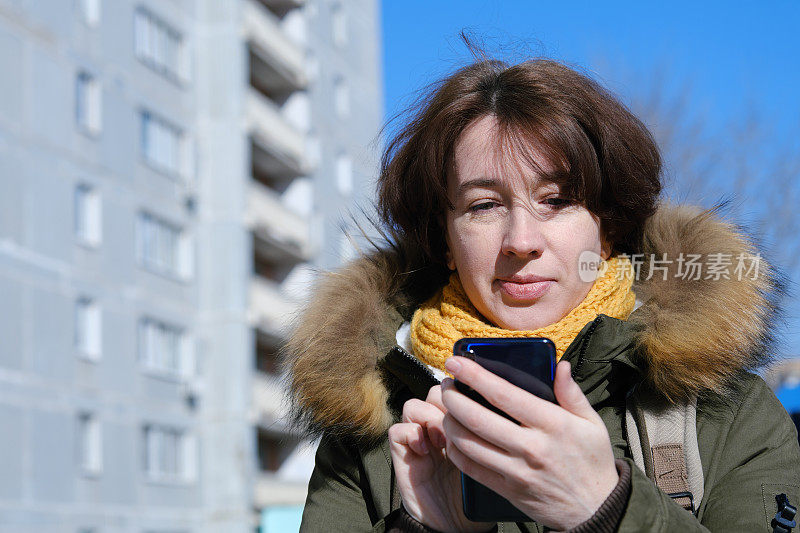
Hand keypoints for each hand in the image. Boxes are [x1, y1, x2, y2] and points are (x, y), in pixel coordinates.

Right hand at [388, 385, 493, 532]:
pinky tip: (426, 451)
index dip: (463, 393)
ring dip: (428, 417)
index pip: (457, 392)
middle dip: (446, 402)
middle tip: (459, 423)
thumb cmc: (476, 499)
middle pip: (435, 392)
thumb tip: (502, 412)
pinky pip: (397, 430)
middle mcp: (437, 431)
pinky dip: (410, 434)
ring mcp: (418, 443)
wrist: (455, 529)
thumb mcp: (491, 461)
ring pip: (413, 405)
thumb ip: (491, 437)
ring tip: (442, 439)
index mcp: (460, 427)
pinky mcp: (402, 457)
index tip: (476, 407)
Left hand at [440, 357, 618, 530]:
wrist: (597, 509)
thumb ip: (572, 393)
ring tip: (446, 407)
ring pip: (468, 443)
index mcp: (552, 424)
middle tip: (445, 383)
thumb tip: (560, 365)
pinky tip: (452, 436)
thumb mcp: (592, 423)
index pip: (503, 393)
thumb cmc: (592, 461)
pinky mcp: (508, 490)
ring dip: (449, 422)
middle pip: (477, 417)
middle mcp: (531, 447)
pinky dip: (455, 450)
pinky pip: (471, 468)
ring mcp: (517, 471)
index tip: (455, 362)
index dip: (474, 375)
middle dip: (452, 396)